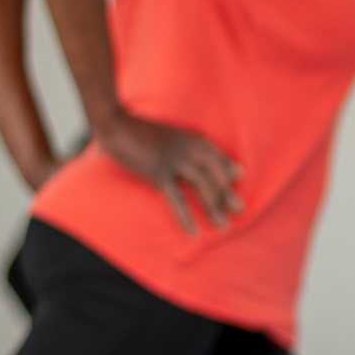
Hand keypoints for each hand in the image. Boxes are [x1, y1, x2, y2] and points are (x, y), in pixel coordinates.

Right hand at [99, 111, 240, 232]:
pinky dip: (187, 217)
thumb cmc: (132, 128)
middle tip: (240, 210)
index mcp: (188, 137)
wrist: (115, 121)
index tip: (239, 176)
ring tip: (223, 226)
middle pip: (214, 171)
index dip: (227, 164)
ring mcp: (175, 160)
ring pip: (203, 185)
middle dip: (227, 192)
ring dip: (214, 207)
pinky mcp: (159, 173)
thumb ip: (167, 142)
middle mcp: (187, 148)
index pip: (214, 152)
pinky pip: (178, 199)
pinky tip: (194, 232)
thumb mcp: (159, 133)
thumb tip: (160, 152)